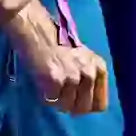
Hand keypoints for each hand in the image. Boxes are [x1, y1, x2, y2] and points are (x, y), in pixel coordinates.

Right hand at [3, 0, 108, 114]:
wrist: (34, 28)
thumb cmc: (56, 41)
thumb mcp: (81, 57)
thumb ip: (86, 77)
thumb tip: (83, 102)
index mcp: (98, 67)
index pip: (100, 104)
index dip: (87, 105)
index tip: (77, 102)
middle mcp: (89, 73)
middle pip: (83, 107)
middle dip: (71, 106)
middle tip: (60, 96)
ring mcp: (72, 77)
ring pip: (66, 106)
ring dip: (57, 101)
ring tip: (49, 87)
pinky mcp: (55, 80)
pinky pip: (50, 101)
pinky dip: (45, 96)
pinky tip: (41, 83)